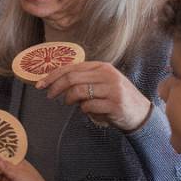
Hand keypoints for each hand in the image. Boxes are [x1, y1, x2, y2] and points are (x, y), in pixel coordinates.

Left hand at [36, 61, 151, 131]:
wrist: (141, 113)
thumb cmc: (115, 98)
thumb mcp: (101, 84)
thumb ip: (82, 81)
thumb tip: (57, 84)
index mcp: (101, 67)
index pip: (71, 67)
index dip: (53, 75)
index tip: (40, 84)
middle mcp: (107, 75)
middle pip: (72, 78)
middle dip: (55, 87)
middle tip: (48, 96)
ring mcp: (112, 89)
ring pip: (79, 91)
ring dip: (69, 99)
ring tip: (70, 103)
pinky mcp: (115, 104)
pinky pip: (89, 106)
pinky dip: (84, 110)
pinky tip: (89, 111)